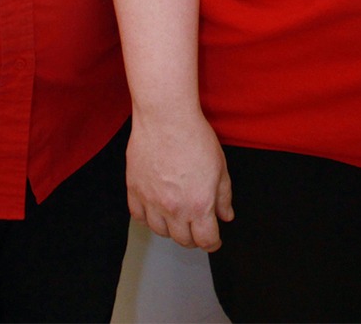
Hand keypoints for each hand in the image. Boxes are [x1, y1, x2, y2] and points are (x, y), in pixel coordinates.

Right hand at [126, 109, 232, 251]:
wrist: (166, 118)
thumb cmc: (195, 137)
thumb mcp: (220, 167)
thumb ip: (223, 196)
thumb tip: (226, 215)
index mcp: (199, 205)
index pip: (206, 240)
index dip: (213, 243)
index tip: (214, 240)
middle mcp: (174, 209)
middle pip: (183, 240)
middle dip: (193, 237)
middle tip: (196, 228)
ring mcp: (151, 201)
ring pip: (160, 231)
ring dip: (170, 229)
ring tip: (176, 219)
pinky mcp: (135, 190)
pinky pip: (138, 216)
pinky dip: (147, 218)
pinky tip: (155, 210)